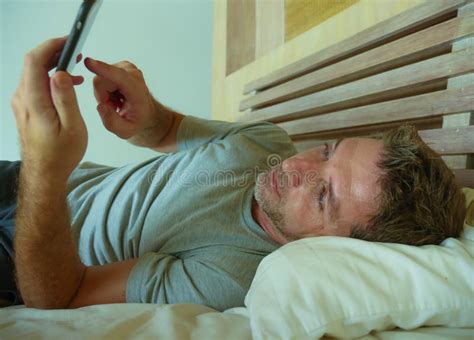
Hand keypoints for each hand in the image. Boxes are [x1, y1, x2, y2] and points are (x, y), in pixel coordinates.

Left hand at [11, 36, 86, 181]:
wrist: (45, 172)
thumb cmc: (61, 154)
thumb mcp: (72, 127)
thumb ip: (65, 98)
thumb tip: (59, 73)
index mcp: (34, 101)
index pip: (35, 61)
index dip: (51, 46)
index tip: (69, 42)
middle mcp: (23, 99)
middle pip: (33, 63)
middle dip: (54, 53)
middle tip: (76, 53)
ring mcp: (21, 103)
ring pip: (34, 73)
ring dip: (54, 66)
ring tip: (75, 71)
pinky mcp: (25, 107)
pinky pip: (35, 84)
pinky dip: (50, 78)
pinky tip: (66, 85)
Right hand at [84, 58, 156, 139]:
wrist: (147, 112)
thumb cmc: (138, 121)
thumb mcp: (126, 131)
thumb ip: (112, 123)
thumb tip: (100, 106)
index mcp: (138, 91)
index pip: (119, 77)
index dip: (103, 69)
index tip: (89, 62)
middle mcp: (133, 74)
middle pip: (101, 81)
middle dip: (102, 97)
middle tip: (115, 107)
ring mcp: (127, 67)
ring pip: (99, 80)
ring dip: (105, 94)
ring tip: (118, 102)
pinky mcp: (120, 65)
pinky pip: (102, 77)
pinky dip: (106, 89)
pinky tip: (117, 96)